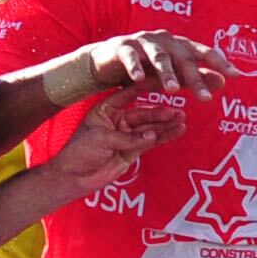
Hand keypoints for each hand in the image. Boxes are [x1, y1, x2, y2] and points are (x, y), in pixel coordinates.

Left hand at [43, 88, 186, 195]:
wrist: (73, 177)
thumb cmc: (79, 152)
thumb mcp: (102, 139)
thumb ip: (128, 137)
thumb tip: (152, 136)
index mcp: (105, 110)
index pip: (127, 95)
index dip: (143, 88)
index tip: (160, 80)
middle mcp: (117, 120)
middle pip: (142, 113)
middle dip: (160, 113)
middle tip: (176, 111)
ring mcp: (126, 135)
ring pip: (150, 127)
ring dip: (166, 124)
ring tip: (182, 119)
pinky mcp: (132, 151)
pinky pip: (151, 141)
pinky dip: (164, 137)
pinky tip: (177, 131)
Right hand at [73, 31, 220, 101]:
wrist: (108, 62)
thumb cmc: (145, 69)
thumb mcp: (172, 76)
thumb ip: (195, 77)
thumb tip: (223, 82)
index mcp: (180, 45)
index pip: (204, 52)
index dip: (220, 63)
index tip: (236, 76)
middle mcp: (165, 40)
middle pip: (183, 58)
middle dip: (194, 79)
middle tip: (206, 99)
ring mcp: (143, 41)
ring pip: (159, 56)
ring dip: (166, 73)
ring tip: (173, 90)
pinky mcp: (123, 46)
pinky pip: (131, 56)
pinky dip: (135, 67)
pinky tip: (140, 80)